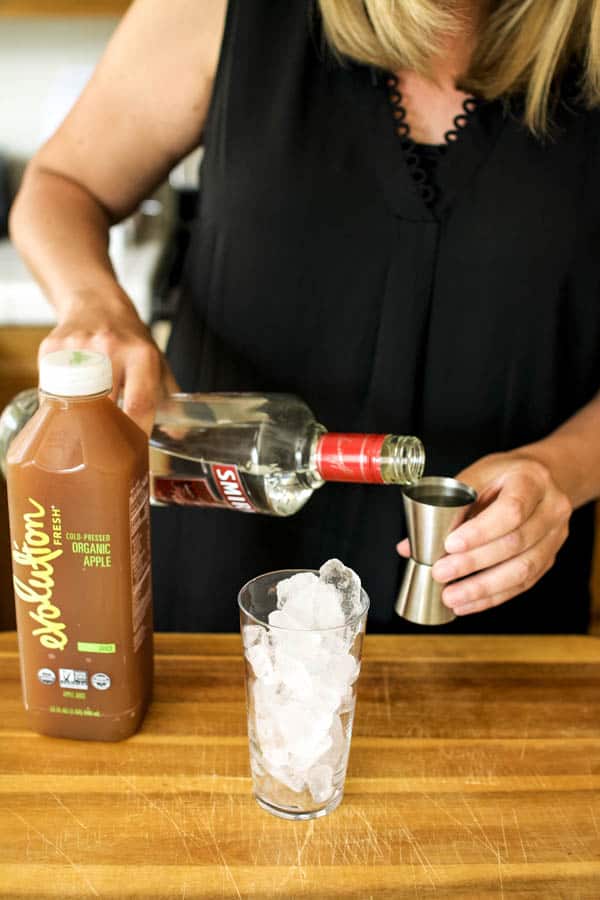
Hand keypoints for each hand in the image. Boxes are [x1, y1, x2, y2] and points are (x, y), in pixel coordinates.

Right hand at [38, 291, 178, 434]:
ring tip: (84, 430)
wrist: (96, 303)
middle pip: (105, 407)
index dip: (136, 432)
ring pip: (76, 403)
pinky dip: (60, 403)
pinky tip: (68, 401)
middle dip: (106, 432)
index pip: (140, 403)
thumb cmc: (129, 339)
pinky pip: (52, 390)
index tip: (133, 451)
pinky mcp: (52, 349)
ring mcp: (78, 347)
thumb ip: (169, 397)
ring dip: (79, 421)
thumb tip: (179, 434)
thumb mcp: (156, 360)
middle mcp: (110, 348)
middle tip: (106, 448)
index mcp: (141, 354)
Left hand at [396, 453, 571, 615]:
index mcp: (531, 480)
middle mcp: (551, 509)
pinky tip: (469, 603)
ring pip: (523, 569)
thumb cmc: (505, 476)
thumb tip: (409, 546)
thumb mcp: (477, 476)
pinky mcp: (549, 558)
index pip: (511, 510)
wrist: (544, 477)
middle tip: (440, 573)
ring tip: (451, 597)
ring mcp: (555, 536)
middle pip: (515, 543)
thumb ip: (446, 508)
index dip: (480, 531)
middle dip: (473, 563)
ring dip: (483, 588)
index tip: (450, 544)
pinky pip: (523, 583)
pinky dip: (493, 597)